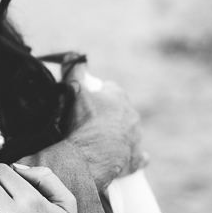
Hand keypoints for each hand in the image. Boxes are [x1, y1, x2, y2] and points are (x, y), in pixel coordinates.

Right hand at [65, 61, 146, 189]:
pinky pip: (138, 156)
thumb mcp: (75, 91)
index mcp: (119, 97)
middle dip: (108, 114)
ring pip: (128, 132)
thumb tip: (73, 54)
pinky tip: (125, 157)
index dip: (98, 93)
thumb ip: (74, 70)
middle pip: (120, 111)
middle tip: (88, 122)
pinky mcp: (135, 158)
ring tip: (98, 141)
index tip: (87, 99)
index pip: (110, 89)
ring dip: (117, 134)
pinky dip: (134, 155)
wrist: (91, 156)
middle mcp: (131, 116)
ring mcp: (135, 138)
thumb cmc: (84, 122)